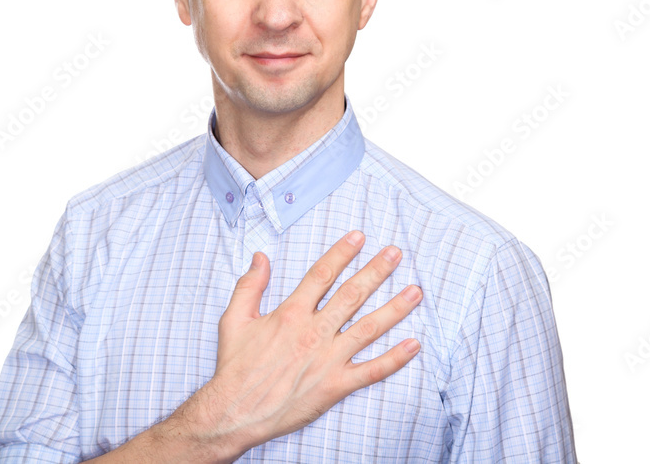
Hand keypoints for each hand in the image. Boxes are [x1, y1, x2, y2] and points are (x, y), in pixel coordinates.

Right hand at [180, 230, 422, 458]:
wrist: (236, 411)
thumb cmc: (235, 367)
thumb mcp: (234, 319)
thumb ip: (249, 285)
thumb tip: (260, 257)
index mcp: (291, 314)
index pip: (322, 275)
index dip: (342, 253)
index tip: (359, 237)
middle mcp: (314, 333)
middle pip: (352, 295)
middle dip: (376, 271)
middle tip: (396, 253)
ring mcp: (328, 359)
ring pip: (368, 328)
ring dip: (394, 308)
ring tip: (415, 292)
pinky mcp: (335, 385)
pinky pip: (371, 371)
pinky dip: (395, 359)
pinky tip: (413, 345)